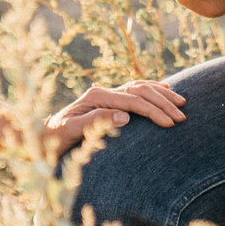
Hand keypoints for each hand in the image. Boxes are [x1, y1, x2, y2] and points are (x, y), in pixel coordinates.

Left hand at [42, 79, 187, 154]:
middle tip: (182, 116)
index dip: (153, 110)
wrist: (43, 136)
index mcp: (96, 97)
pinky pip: (135, 89)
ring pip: (140, 87)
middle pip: (140, 90)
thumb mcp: (71, 132)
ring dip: (162, 94)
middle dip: (163, 102)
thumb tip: (125, 115)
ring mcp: (106, 94)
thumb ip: (95, 122)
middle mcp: (102, 91)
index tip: (170, 123)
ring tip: (181, 103)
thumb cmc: (56, 138)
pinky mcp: (109, 100)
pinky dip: (152, 88)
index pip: (132, 100)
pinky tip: (166, 89)